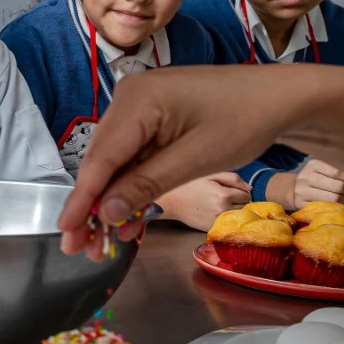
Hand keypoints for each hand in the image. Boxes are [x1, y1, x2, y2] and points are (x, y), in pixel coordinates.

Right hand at [56, 66, 321, 252]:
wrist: (278, 96)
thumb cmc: (245, 119)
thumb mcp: (196, 159)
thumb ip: (147, 185)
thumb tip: (107, 214)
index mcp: (138, 99)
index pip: (101, 158)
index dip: (82, 200)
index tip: (65, 231)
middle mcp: (129, 98)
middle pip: (101, 162)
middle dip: (92, 207)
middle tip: (79, 247)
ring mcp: (138, 108)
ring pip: (113, 164)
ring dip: (110, 203)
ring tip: (102, 243)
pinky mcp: (150, 120)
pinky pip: (132, 158)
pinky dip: (130, 188)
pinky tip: (128, 220)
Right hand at [158, 173, 250, 230]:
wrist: (173, 201)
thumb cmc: (191, 185)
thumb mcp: (211, 175)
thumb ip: (233, 179)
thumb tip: (250, 188)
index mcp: (224, 195)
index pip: (247, 195)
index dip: (241, 192)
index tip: (233, 190)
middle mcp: (223, 209)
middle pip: (244, 207)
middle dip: (239, 201)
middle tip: (226, 197)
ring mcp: (217, 220)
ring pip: (237, 216)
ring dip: (233, 210)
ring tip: (221, 205)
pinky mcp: (212, 227)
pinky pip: (227, 223)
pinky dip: (225, 218)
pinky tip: (214, 212)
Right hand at [288, 158, 343, 206]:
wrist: (292, 189)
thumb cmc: (315, 178)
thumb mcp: (323, 167)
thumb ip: (339, 169)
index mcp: (313, 165)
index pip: (338, 171)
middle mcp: (306, 177)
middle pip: (337, 186)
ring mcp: (302, 192)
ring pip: (333, 199)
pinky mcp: (301, 204)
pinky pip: (325, 208)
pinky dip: (335, 206)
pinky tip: (336, 203)